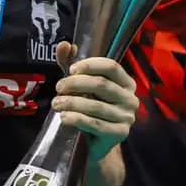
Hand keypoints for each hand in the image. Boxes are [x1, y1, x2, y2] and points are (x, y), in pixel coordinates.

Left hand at [53, 42, 138, 162]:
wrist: (99, 141)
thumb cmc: (91, 106)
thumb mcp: (80, 84)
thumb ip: (71, 64)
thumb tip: (64, 44)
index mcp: (126, 82)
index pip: (111, 66)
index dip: (89, 65)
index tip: (70, 70)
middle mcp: (130, 98)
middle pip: (101, 84)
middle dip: (75, 84)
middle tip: (58, 88)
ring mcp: (127, 117)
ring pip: (96, 105)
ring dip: (72, 103)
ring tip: (55, 103)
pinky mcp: (119, 133)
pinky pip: (95, 124)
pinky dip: (77, 119)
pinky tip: (64, 117)